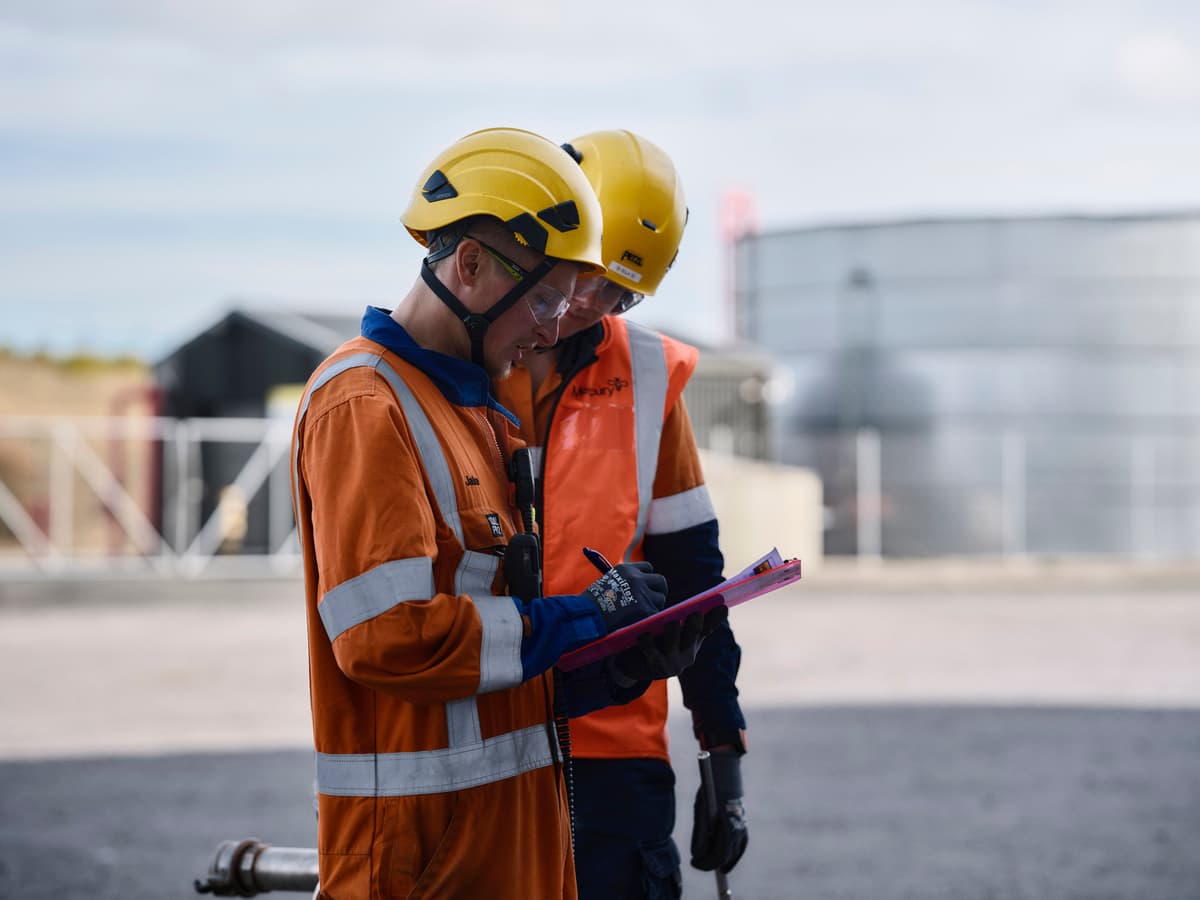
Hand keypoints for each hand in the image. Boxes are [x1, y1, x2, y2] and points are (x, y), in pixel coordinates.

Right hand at [582, 561, 666, 633]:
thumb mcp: (608, 583)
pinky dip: (650, 618)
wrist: (588, 615)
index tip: (645, 587)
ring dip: (654, 606)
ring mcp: (642, 593)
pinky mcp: (645, 609)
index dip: (647, 578)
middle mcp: (637, 578)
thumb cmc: (593, 603)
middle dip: (659, 591)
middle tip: (654, 600)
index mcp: (627, 569)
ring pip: (660, 598)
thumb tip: (641, 588)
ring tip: (641, 614)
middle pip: (660, 581)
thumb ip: (625, 582)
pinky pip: (656, 612)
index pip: (648, 568)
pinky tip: (639, 621)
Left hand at [607, 606, 725, 684]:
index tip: (723, 605)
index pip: (707, 627)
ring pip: (673, 645)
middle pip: (693, 636)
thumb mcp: (674, 630)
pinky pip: (652, 654)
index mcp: (693, 642)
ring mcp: (673, 664)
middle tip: (695, 613)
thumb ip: (686, 617)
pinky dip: (648, 643)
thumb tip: (715, 603)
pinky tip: (643, 635)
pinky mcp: (656, 670)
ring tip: (671, 621)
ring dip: (672, 633)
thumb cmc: (657, 641)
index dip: (715, 618)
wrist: (635, 664)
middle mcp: (687, 654)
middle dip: (694, 625)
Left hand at [691, 749, 747, 873]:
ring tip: (711, 866)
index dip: (704, 863)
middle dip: (711, 863)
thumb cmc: (710, 791)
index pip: (717, 855)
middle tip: (698, 863)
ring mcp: (742, 827)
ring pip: (734, 853)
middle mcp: (737, 828)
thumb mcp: (700, 810)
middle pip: (725, 856)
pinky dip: (733, 855)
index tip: (693, 863)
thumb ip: (699, 834)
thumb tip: (697, 854)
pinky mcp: (744, 824)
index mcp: (725, 826)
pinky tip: (726, 862)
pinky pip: (740, 846)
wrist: (727, 774)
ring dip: (723, 861)